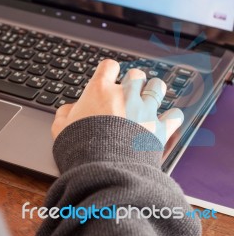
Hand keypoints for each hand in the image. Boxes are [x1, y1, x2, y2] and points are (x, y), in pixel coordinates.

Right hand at [52, 59, 183, 144]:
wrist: (101, 169)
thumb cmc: (79, 148)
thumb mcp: (60, 129)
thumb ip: (65, 114)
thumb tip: (69, 108)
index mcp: (100, 91)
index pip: (109, 66)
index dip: (109, 71)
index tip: (108, 79)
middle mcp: (125, 95)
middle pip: (136, 75)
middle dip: (132, 82)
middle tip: (128, 93)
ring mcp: (145, 110)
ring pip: (157, 87)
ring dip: (154, 91)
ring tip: (149, 99)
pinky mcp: (159, 128)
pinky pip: (174, 116)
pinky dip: (172, 118)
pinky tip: (167, 120)